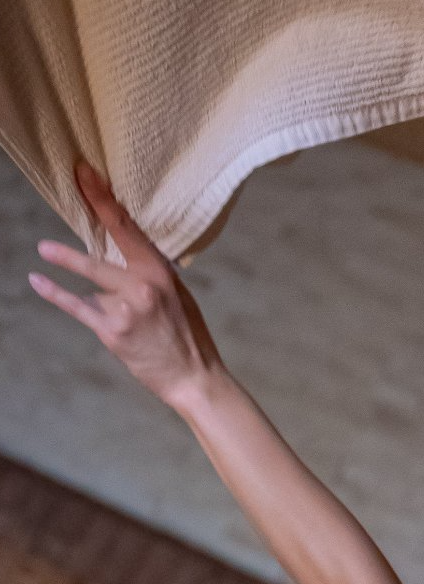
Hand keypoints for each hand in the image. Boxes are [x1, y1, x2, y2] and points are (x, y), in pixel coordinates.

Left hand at [28, 161, 223, 407]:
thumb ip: (151, 276)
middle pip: (100, 252)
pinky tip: (38, 281)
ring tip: (44, 250)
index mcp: (162, 273)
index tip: (86, 175)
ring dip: (70, 267)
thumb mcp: (178, 296)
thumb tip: (121, 261)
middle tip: (67, 194)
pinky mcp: (111, 330)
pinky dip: (56, 293)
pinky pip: (77, 306)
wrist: (194, 377)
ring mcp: (126, 308)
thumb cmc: (189, 337)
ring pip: (92, 282)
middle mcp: (143, 286)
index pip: (126, 229)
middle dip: (83, 222)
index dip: (102, 200)